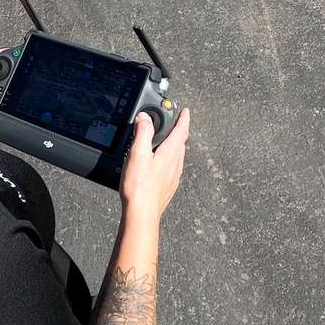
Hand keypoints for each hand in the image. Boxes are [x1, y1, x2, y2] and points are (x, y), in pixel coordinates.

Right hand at [120, 108, 190, 223]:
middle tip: (177, 123)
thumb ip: (143, 133)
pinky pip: (174, 166)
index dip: (184, 119)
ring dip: (176, 144)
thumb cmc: (140, 187)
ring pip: (179, 155)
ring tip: (169, 140)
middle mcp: (176, 164)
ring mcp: (174, 176)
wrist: (142, 213)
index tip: (186, 111)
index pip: (181, 130)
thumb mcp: (138, 154)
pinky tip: (163, 163)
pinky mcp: (169, 186)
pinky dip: (171, 158)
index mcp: (170, 153)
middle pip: (181, 142)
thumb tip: (145, 118)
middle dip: (179, 130)